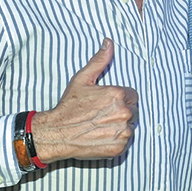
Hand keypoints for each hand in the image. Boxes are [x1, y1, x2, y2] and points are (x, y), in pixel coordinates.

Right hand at [32, 38, 138, 162]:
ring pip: (131, 127)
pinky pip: (126, 142)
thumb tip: (109, 42)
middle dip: (121, 112)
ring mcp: (123, 131)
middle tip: (102, 115)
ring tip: (101, 126)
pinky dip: (117, 141)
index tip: (107, 104)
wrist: (57, 133)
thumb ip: (99, 61)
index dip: (121, 99)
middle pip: (134, 111)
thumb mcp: (82, 79)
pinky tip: (102, 136)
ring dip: (120, 127)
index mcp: (118, 94)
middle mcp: (124, 113)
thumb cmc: (69, 106)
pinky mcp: (119, 147)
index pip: (132, 96)